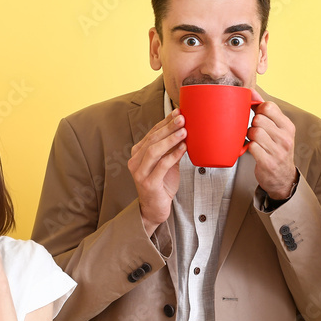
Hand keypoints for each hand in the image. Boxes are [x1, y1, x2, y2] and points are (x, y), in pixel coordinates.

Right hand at [127, 109, 185, 234]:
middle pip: (152, 139)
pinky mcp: (149, 183)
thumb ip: (171, 149)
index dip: (165, 122)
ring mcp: (140, 173)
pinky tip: (183, 148)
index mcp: (138, 154)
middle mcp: (135, 161)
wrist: (155, 209)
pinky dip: (173, 155)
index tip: (177, 112)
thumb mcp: (166, 163)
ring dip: (170, 139)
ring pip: (154, 150)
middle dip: (168, 127)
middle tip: (182, 118)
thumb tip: (184, 130)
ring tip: (184, 131)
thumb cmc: (161, 185)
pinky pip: (162, 166)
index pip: (152, 133)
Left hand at [246, 99, 296, 199]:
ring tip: (254, 141)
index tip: (258, 117)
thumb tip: (251, 92)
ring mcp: (278, 151)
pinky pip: (252, 147)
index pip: (269, 106)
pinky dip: (249, 148)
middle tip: (255, 132)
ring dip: (250, 137)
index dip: (258, 110)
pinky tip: (253, 150)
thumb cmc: (276, 150)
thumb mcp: (277, 129)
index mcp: (288, 126)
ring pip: (254, 132)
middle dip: (252, 124)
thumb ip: (264, 110)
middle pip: (259, 119)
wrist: (282, 178)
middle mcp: (285, 138)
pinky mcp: (268, 162)